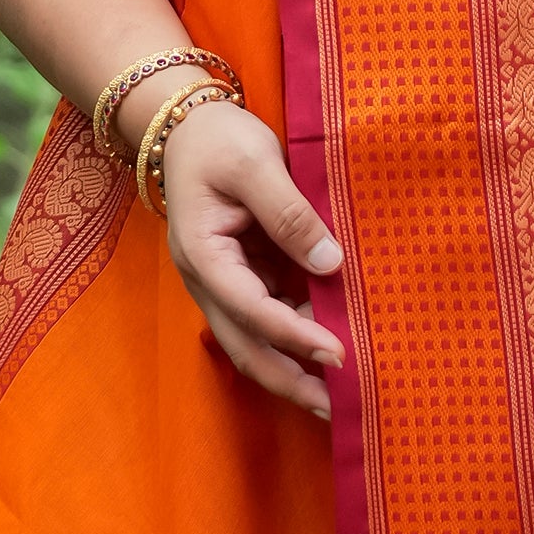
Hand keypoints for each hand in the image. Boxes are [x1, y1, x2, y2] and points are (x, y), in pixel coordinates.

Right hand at [150, 100, 345, 419]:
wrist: (190, 127)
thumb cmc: (219, 140)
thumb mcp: (255, 164)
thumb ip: (289, 213)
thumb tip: (329, 264)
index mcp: (203, 256)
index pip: (251, 309)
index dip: (294, 336)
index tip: (338, 353)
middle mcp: (209, 281)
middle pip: (246, 347)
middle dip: (290, 381)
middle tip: (339, 407)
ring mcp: (225, 284)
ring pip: (257, 341)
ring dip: (296, 367)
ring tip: (344, 388)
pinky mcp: (244, 278)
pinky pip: (270, 319)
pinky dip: (299, 338)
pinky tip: (332, 346)